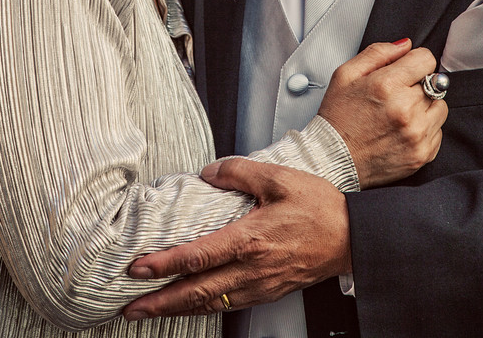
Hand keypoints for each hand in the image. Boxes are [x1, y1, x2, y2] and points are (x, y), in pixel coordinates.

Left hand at [123, 159, 350, 320]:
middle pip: (197, 291)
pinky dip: (203, 308)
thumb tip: (208, 172)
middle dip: (160, 301)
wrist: (352, 237)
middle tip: (130, 306)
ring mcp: (260, 285)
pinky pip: (229, 305)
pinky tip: (191, 305)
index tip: (139, 267)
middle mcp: (252, 268)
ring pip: (211, 304)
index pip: (199, 256)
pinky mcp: (268, 292)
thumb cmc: (320, 207)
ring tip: (150, 311)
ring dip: (177, 310)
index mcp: (251, 238)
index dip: (165, 263)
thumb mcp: (279, 177)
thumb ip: (239, 171)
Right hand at [317, 39, 447, 187]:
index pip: (426, 59)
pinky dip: (424, 129)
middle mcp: (406, 109)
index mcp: (387, 85)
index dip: (414, 62)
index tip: (405, 71)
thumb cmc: (338, 117)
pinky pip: (438, 131)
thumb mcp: (346, 74)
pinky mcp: (422, 154)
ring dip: (424, 107)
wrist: (334, 159)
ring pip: (440, 107)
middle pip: (434, 83)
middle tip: (394, 97)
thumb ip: (378, 53)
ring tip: (400, 114)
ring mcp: (416, 134)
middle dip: (416, 86)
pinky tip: (401, 131)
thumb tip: (406, 45)